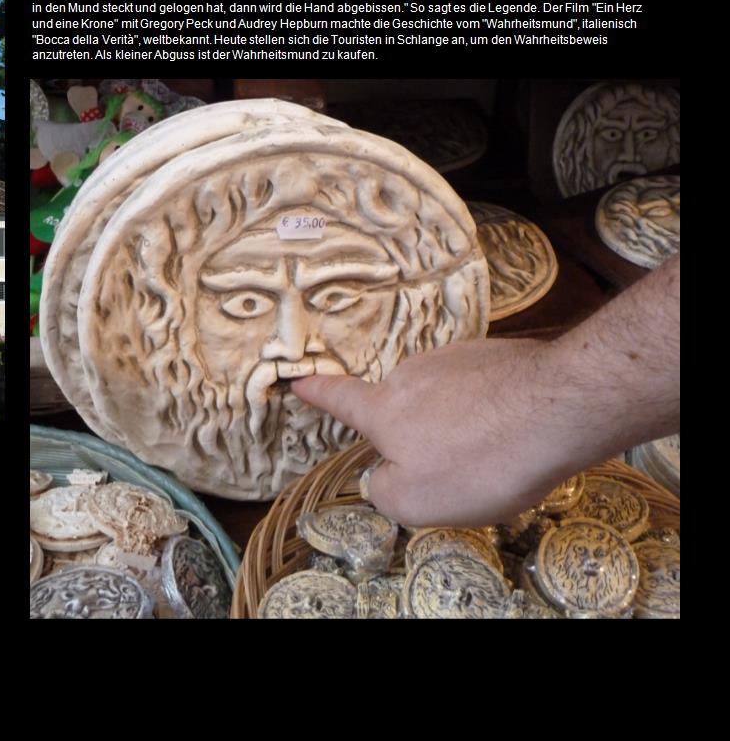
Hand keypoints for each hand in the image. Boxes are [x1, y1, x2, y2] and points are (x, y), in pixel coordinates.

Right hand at [292, 339, 576, 526]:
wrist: (559, 408)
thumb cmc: (479, 460)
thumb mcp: (416, 501)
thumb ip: (386, 492)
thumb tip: (385, 477)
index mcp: (384, 410)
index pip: (339, 399)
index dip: (317, 394)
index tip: (297, 381)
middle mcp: (412, 375)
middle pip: (403, 406)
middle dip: (417, 432)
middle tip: (452, 467)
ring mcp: (456, 359)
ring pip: (446, 398)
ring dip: (459, 423)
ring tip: (495, 454)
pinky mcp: (498, 354)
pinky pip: (484, 388)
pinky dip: (493, 410)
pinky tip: (518, 432)